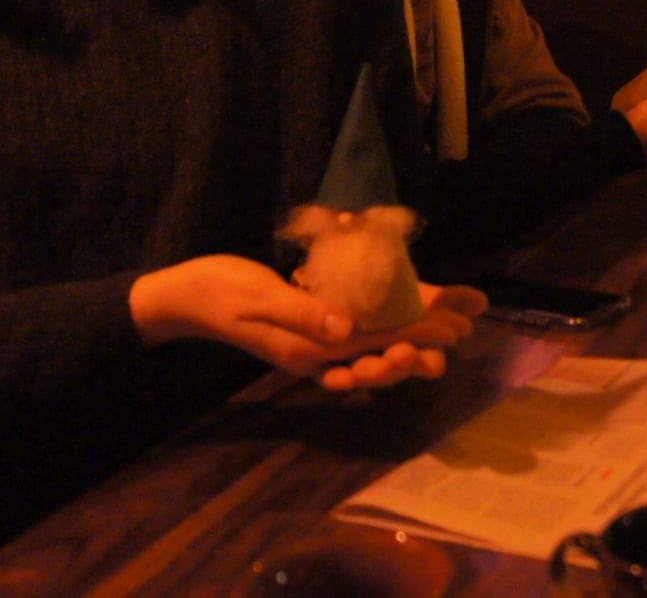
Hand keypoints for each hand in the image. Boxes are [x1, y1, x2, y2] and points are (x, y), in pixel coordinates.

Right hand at [129, 255, 484, 387]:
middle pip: (382, 355)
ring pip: (372, 350)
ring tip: (448, 330)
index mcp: (307, 349)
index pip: (375, 344)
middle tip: (464, 330)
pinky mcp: (308, 334)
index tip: (456, 327)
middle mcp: (316, 355)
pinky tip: (406, 321)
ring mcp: (312, 347)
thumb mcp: (258, 298)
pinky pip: (354, 338)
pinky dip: (384, 328)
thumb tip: (346, 329)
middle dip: (425, 343)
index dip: (419, 334)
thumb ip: (302, 313)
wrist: (183, 297)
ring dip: (410, 339)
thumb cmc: (217, 291)